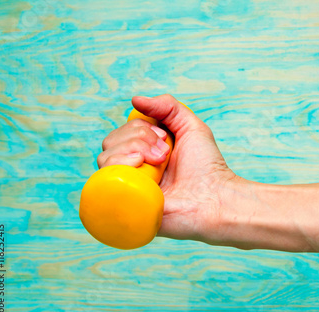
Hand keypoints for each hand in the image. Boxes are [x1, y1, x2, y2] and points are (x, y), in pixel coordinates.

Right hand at [97, 94, 237, 241]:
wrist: (214, 199)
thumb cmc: (207, 167)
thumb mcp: (191, 126)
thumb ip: (168, 107)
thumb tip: (135, 100)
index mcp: (144, 153)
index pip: (122, 132)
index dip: (140, 128)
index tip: (165, 138)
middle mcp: (133, 169)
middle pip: (110, 142)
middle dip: (138, 139)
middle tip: (165, 154)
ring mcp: (128, 187)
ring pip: (105, 159)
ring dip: (131, 152)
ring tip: (158, 164)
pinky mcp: (125, 203)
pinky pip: (103, 183)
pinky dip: (119, 168)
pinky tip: (140, 171)